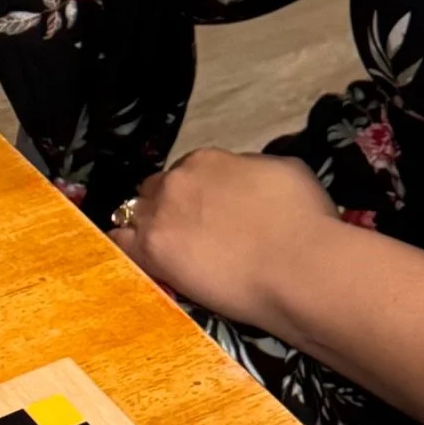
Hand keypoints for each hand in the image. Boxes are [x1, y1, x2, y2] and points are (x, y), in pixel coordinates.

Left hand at [109, 147, 346, 340]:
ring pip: (134, 214)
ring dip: (147, 226)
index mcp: (207, 159)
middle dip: (171, 206)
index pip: (189, 170)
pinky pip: (119, 244)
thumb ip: (255, 168)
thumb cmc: (304, 221)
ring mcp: (161, 216)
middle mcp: (178, 180)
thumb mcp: (287, 170)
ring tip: (167, 250)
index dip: (199, 192)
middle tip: (192, 233)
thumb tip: (248, 175)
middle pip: (158, 189)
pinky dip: (125, 249)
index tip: (211, 210)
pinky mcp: (151, 253)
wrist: (298, 265)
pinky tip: (138, 260)